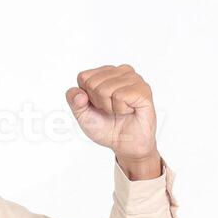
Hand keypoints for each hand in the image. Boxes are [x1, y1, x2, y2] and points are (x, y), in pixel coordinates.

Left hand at [66, 64, 160, 178]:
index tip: (98, 106)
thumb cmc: (106, 127)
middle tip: (111, 110)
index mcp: (105, 73)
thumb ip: (74, 101)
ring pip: (106, 89)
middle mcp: (120, 71)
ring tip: (120, 110)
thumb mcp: (83, 115)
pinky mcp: (143, 89)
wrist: (125, 145)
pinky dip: (121, 109)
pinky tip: (129, 110)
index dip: (87, 97)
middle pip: (93, 83)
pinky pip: (120, 95)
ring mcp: (133, 78)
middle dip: (98, 103)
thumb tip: (79, 94)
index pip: (83, 77)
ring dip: (110, 107)